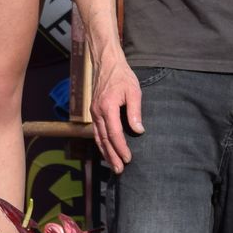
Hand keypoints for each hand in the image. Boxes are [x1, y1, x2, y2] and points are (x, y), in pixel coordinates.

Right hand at [90, 51, 143, 172]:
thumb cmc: (122, 75)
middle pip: (104, 139)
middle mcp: (97, 112)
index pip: (114, 133)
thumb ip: (135, 111)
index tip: (129, 158)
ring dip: (105, 152)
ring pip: (98, 137)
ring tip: (113, 165)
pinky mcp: (94, 111)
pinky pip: (96, 131)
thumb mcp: (133, 91)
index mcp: (107, 107)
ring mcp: (94, 112)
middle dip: (112, 156)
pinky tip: (106, 150)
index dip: (121, 147)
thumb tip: (138, 130)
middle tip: (119, 170)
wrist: (106, 62)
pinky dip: (101, 143)